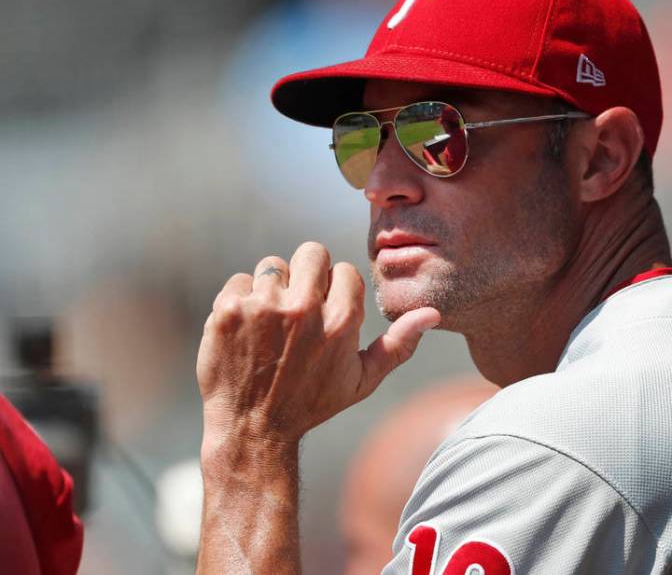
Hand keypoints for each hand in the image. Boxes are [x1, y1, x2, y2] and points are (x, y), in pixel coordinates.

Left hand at [196, 241, 439, 452]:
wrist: (252, 430)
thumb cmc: (311, 404)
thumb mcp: (362, 380)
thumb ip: (398, 344)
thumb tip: (431, 313)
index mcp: (342, 321)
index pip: (345, 270)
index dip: (335, 291)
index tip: (325, 315)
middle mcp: (304, 309)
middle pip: (312, 252)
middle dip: (307, 275)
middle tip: (297, 308)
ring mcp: (263, 307)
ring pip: (273, 265)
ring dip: (273, 289)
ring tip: (269, 325)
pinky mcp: (229, 310)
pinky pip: (241, 281)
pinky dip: (241, 301)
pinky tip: (245, 331)